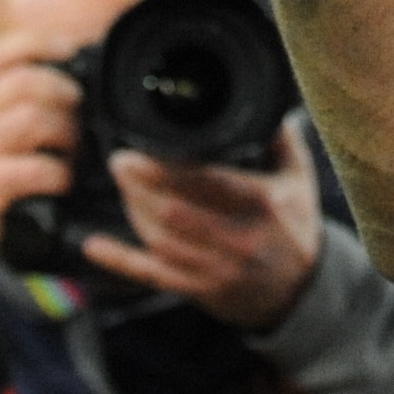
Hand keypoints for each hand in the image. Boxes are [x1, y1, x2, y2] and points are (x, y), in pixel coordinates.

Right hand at [0, 33, 84, 321]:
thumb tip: (72, 83)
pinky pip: (33, 168)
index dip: (36, 43)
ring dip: (66, 134)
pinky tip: (61, 182)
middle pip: (24, 82)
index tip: (70, 47)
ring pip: (32, 119)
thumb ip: (12, 110)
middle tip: (80, 116)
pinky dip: (59, 173)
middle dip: (64, 93)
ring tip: (72, 152)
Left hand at [81, 120, 325, 331]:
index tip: (144, 147)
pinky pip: (152, 275)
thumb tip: (264, 100)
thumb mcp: (299, 179)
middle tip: (121, 160)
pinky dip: (120, 260)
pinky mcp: (198, 290)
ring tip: (121, 183)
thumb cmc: (295, 227)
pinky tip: (94, 244)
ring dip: (133, 209)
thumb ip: (281, 139)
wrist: (299, 293)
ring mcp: (216, 270)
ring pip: (160, 239)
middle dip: (141, 185)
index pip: (208, 183)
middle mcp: (238, 240)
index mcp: (262, 206)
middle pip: (175, 211)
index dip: (168, 167)